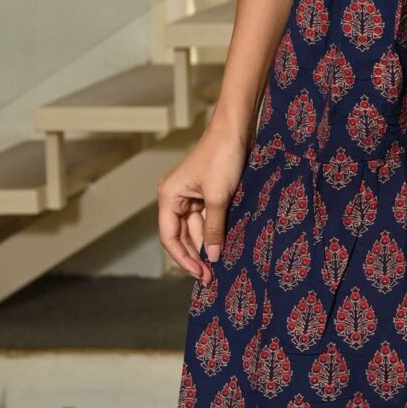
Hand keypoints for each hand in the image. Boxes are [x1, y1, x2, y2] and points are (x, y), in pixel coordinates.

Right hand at [157, 119, 249, 285]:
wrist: (237, 130)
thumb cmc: (223, 157)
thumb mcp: (219, 198)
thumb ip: (213, 229)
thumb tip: (211, 258)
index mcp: (169, 197)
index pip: (169, 237)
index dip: (183, 259)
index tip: (200, 275)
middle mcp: (175, 197)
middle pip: (181, 235)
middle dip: (195, 256)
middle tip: (211, 278)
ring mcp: (191, 195)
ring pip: (195, 228)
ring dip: (206, 245)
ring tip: (219, 266)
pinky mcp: (207, 192)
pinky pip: (207, 218)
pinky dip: (214, 232)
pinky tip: (223, 246)